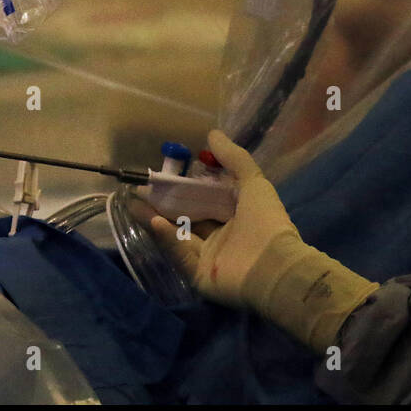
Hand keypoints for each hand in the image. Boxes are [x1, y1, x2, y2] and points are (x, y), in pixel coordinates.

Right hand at [146, 129, 297, 307]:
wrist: (275, 267)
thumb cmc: (266, 222)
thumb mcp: (253, 182)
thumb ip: (233, 158)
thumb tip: (212, 133)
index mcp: (237, 217)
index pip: (206, 201)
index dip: (187, 188)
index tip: (166, 174)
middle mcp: (222, 238)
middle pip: (188, 218)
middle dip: (164, 205)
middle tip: (141, 190)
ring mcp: (209, 259)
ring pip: (178, 236)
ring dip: (158, 220)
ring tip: (135, 204)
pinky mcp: (199, 276)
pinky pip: (180, 254)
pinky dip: (168, 239)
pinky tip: (154, 222)